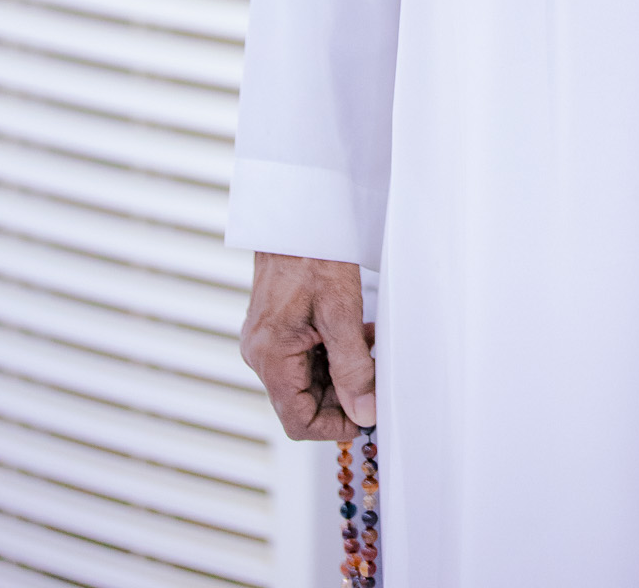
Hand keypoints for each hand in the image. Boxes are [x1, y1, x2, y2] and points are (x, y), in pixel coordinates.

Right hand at [240, 252, 374, 440]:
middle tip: (377, 376)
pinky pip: (306, 358)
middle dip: (344, 395)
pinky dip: (334, 355)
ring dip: (342, 373)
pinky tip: (358, 336)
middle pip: (304, 402)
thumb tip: (365, 411)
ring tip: (370, 350)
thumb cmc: (313, 252)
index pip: (298, 420)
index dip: (336, 425)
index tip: (368, 414)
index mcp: (270, 355)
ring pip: (308, 381)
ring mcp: (267, 341)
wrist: (297, 213)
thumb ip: (353, 367)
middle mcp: (261, 353)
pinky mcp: (277, 329)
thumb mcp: (342, 311)